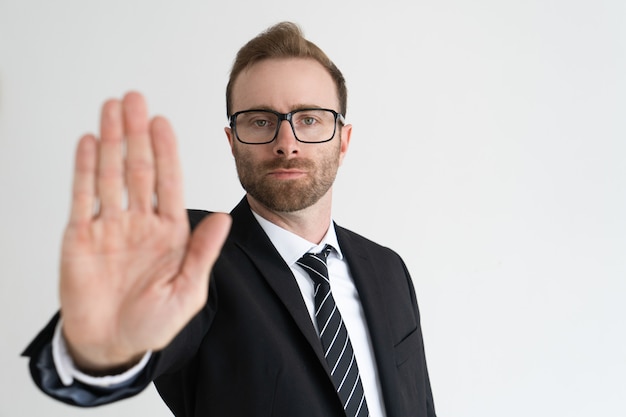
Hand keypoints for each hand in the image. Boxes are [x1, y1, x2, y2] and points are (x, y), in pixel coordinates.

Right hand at [59, 92, 230, 372]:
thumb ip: (203, 252)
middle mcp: (140, 222)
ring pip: (110, 174)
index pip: (168, 182)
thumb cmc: (153, 323)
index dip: (165, 151)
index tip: (162, 122)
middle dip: (137, 134)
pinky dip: (85, 169)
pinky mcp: (81, 236)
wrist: (110, 345)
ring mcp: (110, 226)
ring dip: (111, 141)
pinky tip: (89, 143)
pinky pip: (83, 196)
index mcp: (170, 232)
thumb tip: (221, 217)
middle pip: (138, 169)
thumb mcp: (187, 291)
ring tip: (111, 109)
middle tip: (134, 99)